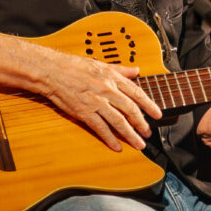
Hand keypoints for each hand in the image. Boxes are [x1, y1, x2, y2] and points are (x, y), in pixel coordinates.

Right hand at [38, 50, 162, 151]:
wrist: (53, 71)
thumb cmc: (74, 66)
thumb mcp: (101, 63)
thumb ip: (121, 69)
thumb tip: (136, 70)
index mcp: (112, 77)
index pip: (137, 93)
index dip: (149, 105)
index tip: (157, 114)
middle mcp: (107, 90)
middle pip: (130, 109)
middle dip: (142, 123)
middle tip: (148, 133)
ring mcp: (96, 102)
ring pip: (119, 121)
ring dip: (130, 134)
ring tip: (139, 143)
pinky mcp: (84, 113)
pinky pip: (101, 128)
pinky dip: (110, 139)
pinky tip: (117, 147)